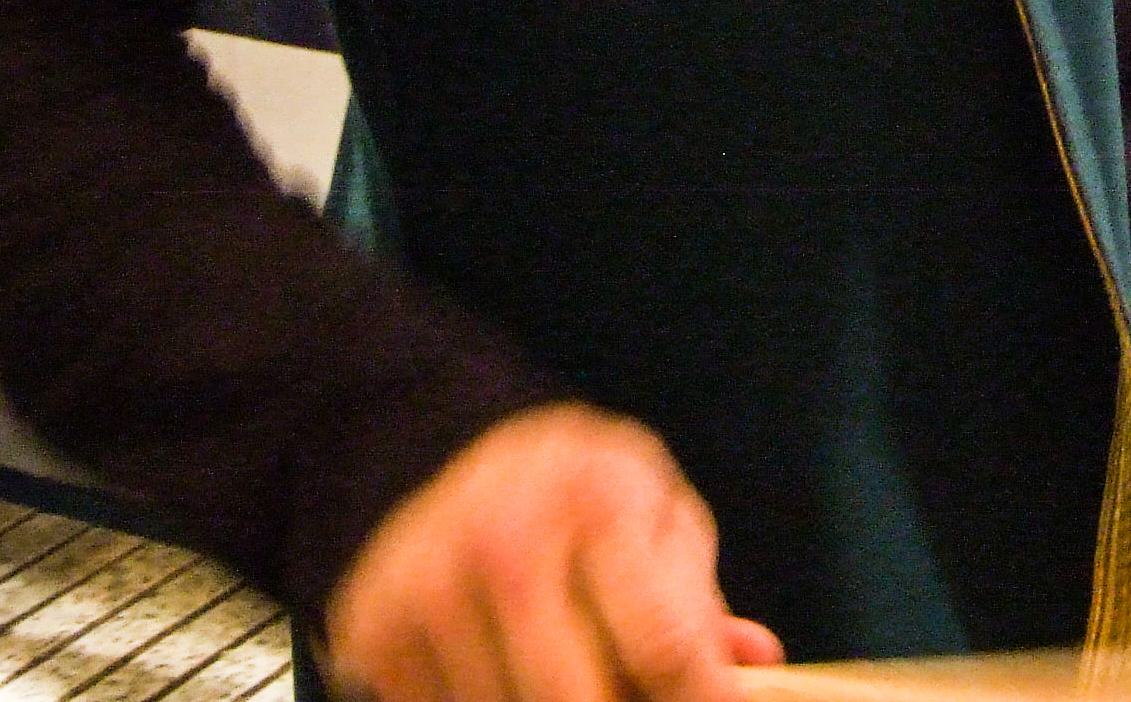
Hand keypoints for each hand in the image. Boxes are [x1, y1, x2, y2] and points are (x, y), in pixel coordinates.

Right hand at [325, 404, 782, 701]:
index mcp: (596, 494)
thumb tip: (756, 661)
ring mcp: (429, 583)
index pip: (663, 647)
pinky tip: (504, 671)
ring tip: (570, 666)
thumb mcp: (659, 523)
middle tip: (638, 695)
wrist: (458, 453)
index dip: (700, 699)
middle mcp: (504, 535)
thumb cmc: (585, 501)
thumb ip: (699, 604)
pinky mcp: (374, 625)